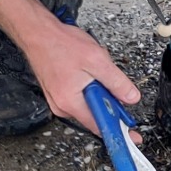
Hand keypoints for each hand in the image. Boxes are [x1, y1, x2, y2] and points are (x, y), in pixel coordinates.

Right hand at [21, 18, 140, 138]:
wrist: (37, 32)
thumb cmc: (59, 43)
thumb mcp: (97, 60)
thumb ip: (116, 82)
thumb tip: (131, 97)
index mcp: (70, 102)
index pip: (100, 126)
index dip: (120, 131)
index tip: (133, 137)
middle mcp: (62, 106)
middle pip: (96, 115)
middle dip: (108, 100)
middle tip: (110, 82)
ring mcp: (58, 101)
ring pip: (89, 105)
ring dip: (98, 91)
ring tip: (91, 68)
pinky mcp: (58, 94)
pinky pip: (80, 98)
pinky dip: (89, 88)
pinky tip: (85, 70)